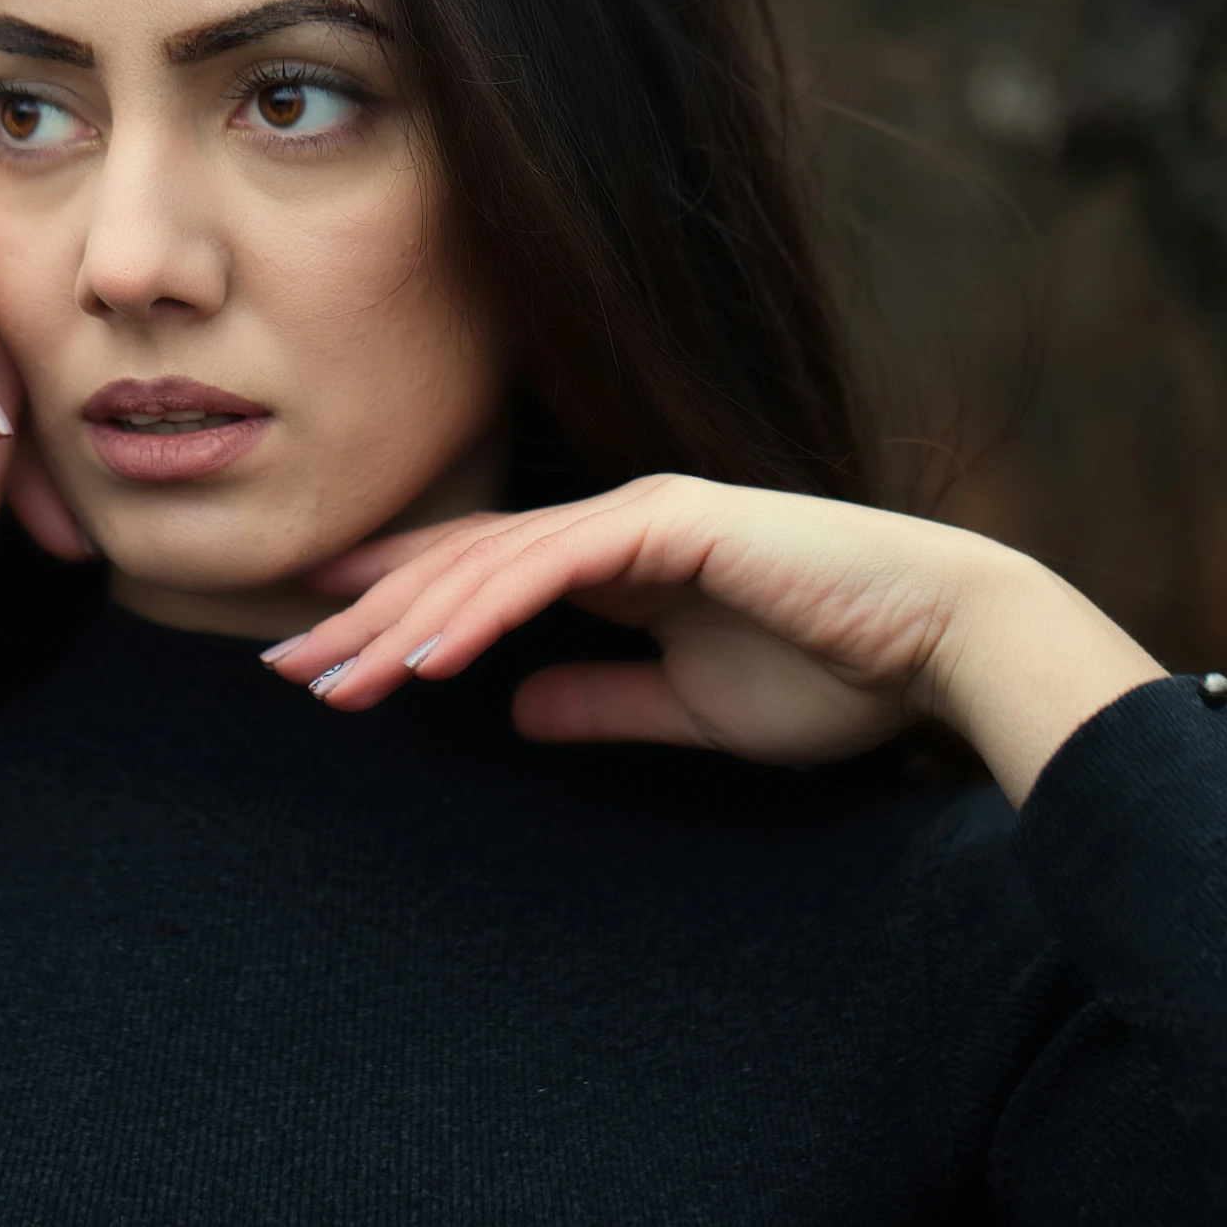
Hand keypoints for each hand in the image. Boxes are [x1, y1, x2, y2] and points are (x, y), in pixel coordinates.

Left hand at [265, 475, 1164, 804]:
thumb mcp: (689, 708)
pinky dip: (477, 612)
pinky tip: (419, 658)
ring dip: (402, 624)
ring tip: (331, 682)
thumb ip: (601, 702)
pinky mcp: (670, 523)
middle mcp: (614, 522)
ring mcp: (638, 514)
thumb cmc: (835, 674)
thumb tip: (517, 712)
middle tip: (285, 670)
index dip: (393, 606)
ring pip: (486, 564)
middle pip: (459, 565)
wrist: (941, 642)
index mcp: (616, 558)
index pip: (479, 577)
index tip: (319, 651)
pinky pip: (548, 569)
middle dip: (365, 618)